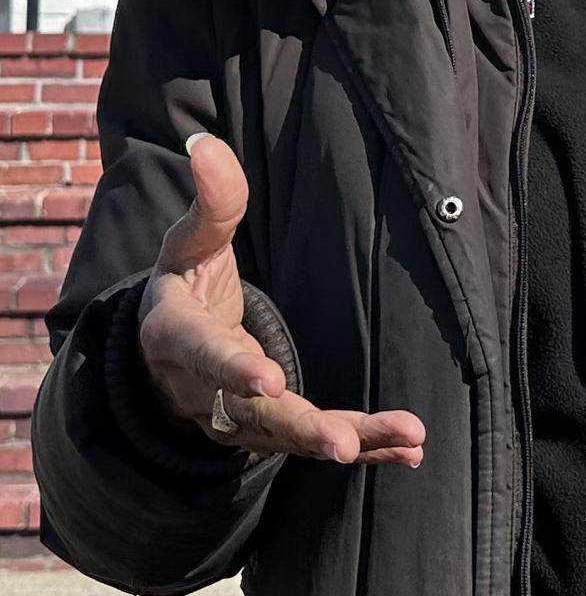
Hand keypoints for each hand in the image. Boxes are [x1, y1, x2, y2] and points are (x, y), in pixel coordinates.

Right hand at [137, 132, 424, 465]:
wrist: (165, 351)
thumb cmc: (184, 283)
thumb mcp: (189, 242)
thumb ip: (210, 201)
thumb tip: (206, 144)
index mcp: (180, 339)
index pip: (207, 357)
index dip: (235, 370)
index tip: (269, 380)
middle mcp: (208, 392)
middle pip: (258, 414)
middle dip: (305, 428)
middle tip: (343, 444)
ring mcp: (241, 418)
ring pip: (295, 435)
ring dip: (352, 440)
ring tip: (408, 439)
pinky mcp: (274, 428)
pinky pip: (317, 443)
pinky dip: (366, 449)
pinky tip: (409, 452)